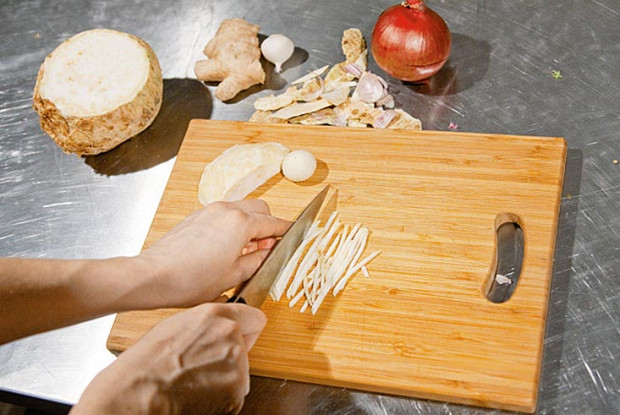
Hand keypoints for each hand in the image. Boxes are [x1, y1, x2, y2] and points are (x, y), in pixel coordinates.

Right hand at [71, 302, 265, 414]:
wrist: (141, 392)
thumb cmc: (149, 361)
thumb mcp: (178, 324)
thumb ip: (207, 322)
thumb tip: (218, 326)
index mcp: (217, 317)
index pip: (255, 317)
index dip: (247, 329)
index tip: (243, 335)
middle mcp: (231, 338)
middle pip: (245, 348)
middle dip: (231, 356)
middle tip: (204, 365)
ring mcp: (237, 366)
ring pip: (240, 372)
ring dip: (224, 378)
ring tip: (195, 380)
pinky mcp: (236, 393)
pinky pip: (234, 395)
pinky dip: (221, 398)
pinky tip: (198, 393)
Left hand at [133, 199, 289, 308]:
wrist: (154, 276)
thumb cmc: (191, 280)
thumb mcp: (235, 276)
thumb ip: (258, 261)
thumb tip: (270, 252)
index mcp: (241, 223)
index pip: (274, 223)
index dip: (287, 231)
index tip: (294, 235)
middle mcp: (226, 210)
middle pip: (259, 209)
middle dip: (268, 225)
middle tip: (267, 248)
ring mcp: (208, 211)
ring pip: (240, 209)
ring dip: (249, 225)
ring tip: (245, 252)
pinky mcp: (195, 217)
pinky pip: (223, 214)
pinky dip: (232, 226)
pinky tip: (226, 249)